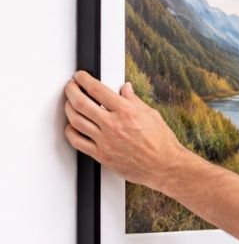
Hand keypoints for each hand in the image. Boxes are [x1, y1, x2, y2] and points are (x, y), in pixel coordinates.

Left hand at [64, 71, 184, 189]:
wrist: (165, 166)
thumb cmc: (162, 143)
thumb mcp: (151, 115)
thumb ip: (134, 100)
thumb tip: (125, 90)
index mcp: (126, 111)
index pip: (97, 89)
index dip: (84, 79)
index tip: (81, 77)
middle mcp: (113, 125)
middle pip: (80, 102)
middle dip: (71, 90)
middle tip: (71, 87)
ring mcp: (105, 141)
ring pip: (75, 120)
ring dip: (68, 108)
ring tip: (69, 104)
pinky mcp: (102, 155)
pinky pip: (77, 142)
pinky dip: (70, 132)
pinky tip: (72, 127)